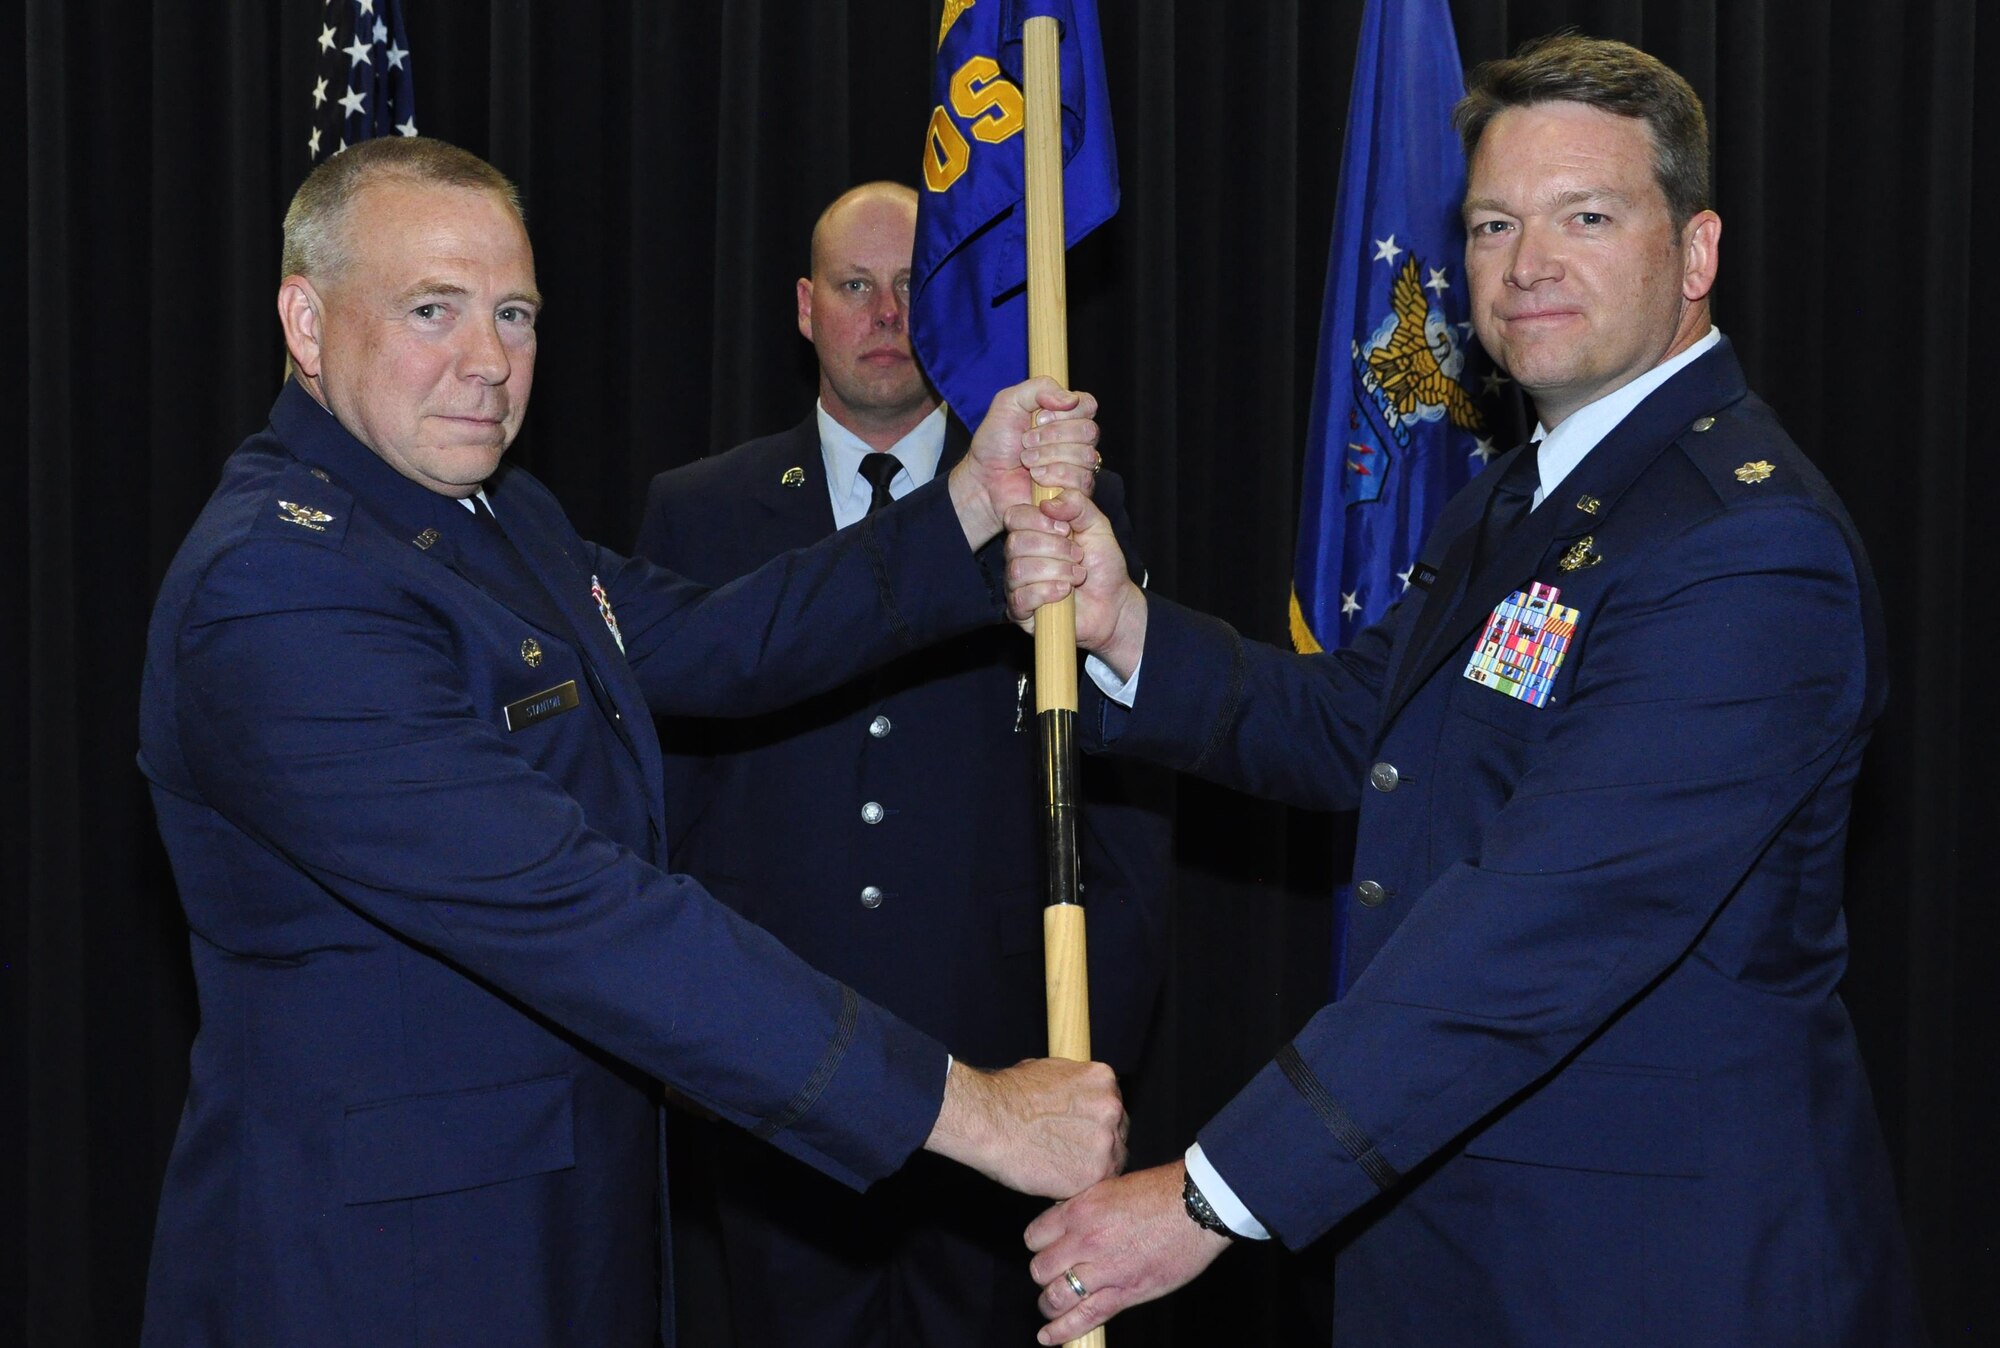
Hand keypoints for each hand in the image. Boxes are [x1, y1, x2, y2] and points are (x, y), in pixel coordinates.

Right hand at [923, 1058, 1125, 1197]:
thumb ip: (1076, 1087)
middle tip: (1069, 1152)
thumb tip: (1076, 1094)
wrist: (990, 1120)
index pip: (1114, 1108)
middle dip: (1098, 1145)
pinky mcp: (1096, 1173)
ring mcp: (1107, 1141)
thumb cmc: (1009, 1095)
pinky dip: (1079, 1186)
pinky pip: (1096, 1185)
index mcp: (1104, 1080)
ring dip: (1090, 1167)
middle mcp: (1113, 1108)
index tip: (1080, 1133)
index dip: (1097, 1123)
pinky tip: (1056, 1178)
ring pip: (1111, 1163)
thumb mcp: (1050, 1071)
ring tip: (1059, 1166)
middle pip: (1118, 1135)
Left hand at [947, 378, 1102, 548]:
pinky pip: (1082, 480)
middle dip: (1052, 435)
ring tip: (1027, 461)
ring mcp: (1079, 467)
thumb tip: (1071, 399)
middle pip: (1088, 431)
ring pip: (1086, 456)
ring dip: (1049, 456)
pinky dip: (1054, 476)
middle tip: (1025, 442)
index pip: (1088, 405)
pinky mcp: (1075, 492)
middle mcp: (1077, 441)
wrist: (984, 480)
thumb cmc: (996, 442)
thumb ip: (1039, 388)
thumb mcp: (1009, 402)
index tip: (1037, 418)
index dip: (1064, 412)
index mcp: (1066, 416)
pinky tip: (1037, 477)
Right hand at [1003, 489, 1148, 678]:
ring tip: (1077, 576)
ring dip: (1055, 571)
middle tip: (1078, 556)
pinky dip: (1046, 592)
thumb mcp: (1097, 526)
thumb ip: (1078, 504)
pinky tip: (1064, 592)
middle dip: (1054, 549)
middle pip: (1015, 543)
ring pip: (1018, 570)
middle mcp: (1020, 556)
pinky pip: (1020, 598)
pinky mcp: (1020, 611)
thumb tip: (1048, 503)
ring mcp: (1017, 584)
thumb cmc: (1102, 565)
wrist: (1113, 603)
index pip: (1014, 516)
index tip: (1066, 529)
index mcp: (1033, 532)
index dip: (1038, 520)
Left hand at [1025, 1161, 1231, 1344]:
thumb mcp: (1110, 1187)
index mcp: (1079, 1210)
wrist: (1196, 1207)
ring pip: (1056, 1296)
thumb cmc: (1161, 1191)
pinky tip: (1049, 1337)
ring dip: (1050, 1303)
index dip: (1037, 1244)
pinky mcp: (1125, 1293)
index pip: (1034, 1236)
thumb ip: (1085, 1206)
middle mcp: (1085, 1241)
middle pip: (1040, 1269)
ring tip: (1051, 1305)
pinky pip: (1085, 1318)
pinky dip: (1062, 1331)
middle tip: (1052, 1275)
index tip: (1044, 1248)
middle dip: (1043, 1275)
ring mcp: (1104, 1270)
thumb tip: (1069, 1219)